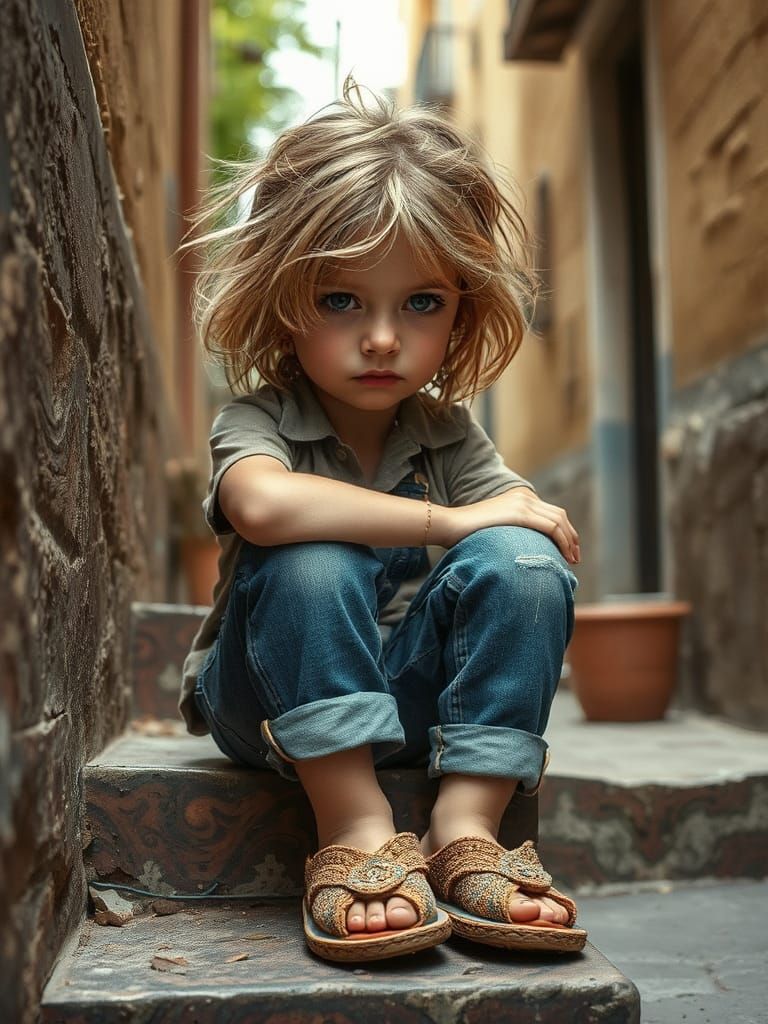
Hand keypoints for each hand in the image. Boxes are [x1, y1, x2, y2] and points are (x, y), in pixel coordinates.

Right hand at [439, 488, 580, 563]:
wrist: (450, 525)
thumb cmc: (466, 533)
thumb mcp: (495, 529)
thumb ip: (510, 532)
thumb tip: (520, 551)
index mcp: (519, 498)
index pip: (551, 512)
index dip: (565, 532)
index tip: (568, 551)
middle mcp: (524, 497)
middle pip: (560, 515)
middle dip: (572, 537)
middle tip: (575, 557)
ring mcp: (522, 503)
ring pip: (559, 521)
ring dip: (570, 541)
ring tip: (572, 560)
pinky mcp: (519, 513)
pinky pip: (551, 526)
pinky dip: (563, 541)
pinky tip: (564, 555)